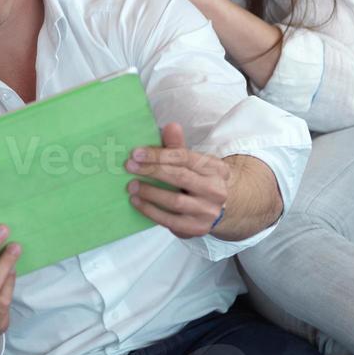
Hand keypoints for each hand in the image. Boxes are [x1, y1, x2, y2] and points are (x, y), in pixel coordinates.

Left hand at [124, 122, 229, 238]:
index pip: (185, 158)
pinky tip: (137, 201)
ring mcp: (207, 211)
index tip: (136, 153)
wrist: (224, 209)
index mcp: (215, 168)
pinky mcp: (196, 228)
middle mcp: (215, 190)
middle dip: (152, 171)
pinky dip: (150, 210)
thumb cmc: (201, 179)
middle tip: (129, 167)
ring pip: (175, 201)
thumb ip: (179, 146)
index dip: (159, 154)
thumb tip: (170, 126)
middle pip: (180, 177)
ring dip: (150, 192)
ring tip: (131, 186)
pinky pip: (170, 220)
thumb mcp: (195, 161)